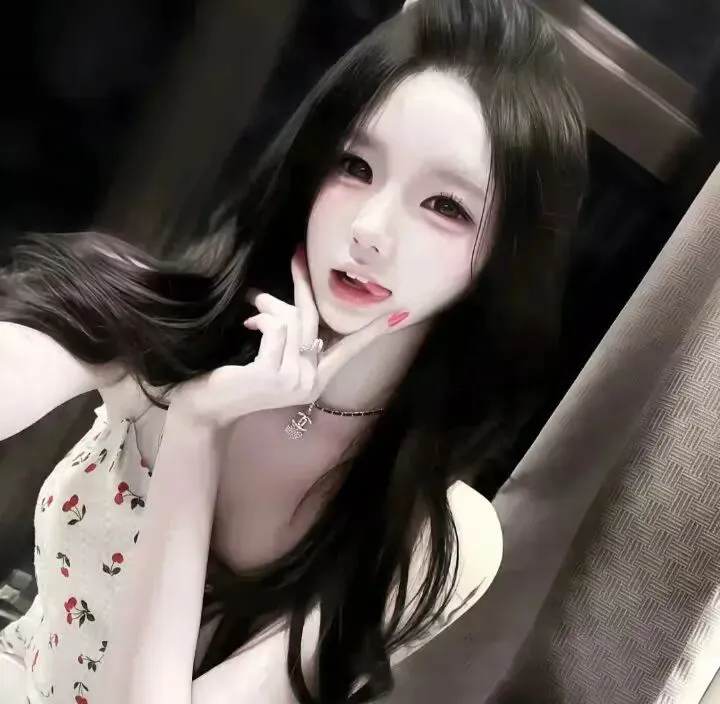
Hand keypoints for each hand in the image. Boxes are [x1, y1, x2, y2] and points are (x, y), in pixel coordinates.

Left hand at [169, 251, 408, 427]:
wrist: (208, 407)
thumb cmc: (237, 379)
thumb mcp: (271, 354)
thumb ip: (286, 333)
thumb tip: (281, 302)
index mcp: (316, 379)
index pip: (349, 350)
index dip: (372, 331)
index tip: (399, 315)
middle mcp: (310, 382)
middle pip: (315, 321)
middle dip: (303, 284)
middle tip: (297, 254)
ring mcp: (294, 381)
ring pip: (293, 322)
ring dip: (270, 307)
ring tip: (253, 305)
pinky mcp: (273, 375)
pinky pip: (277, 331)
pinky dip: (262, 322)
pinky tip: (248, 328)